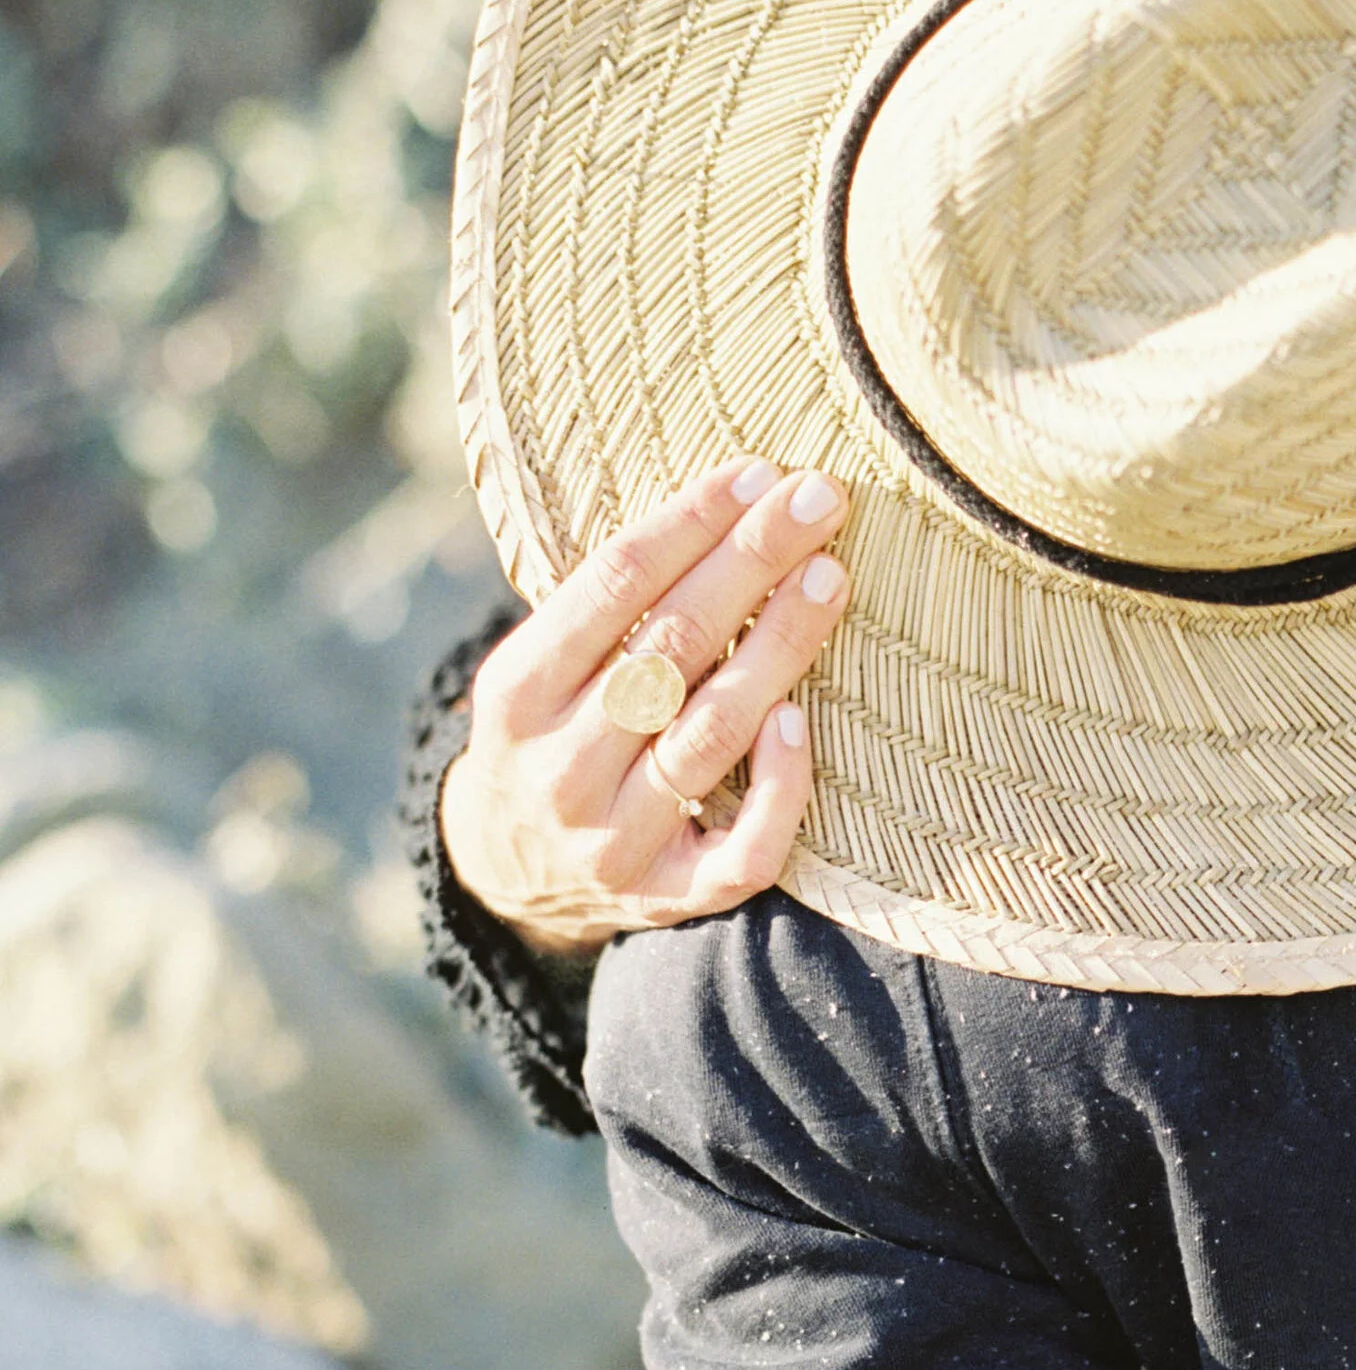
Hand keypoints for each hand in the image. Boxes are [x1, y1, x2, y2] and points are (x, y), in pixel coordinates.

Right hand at [439, 459, 850, 955]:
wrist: (511, 872)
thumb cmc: (553, 735)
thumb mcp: (541, 670)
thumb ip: (607, 607)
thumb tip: (730, 502)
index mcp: (517, 694)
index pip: (612, 585)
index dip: (691, 523)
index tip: (756, 473)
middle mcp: (561, 769)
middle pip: (673, 646)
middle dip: (751, 563)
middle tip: (817, 501)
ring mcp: (617, 840)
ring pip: (714, 733)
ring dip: (780, 647)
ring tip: (829, 577)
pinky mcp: (671, 896)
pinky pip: (744, 847)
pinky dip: (780, 784)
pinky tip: (803, 719)